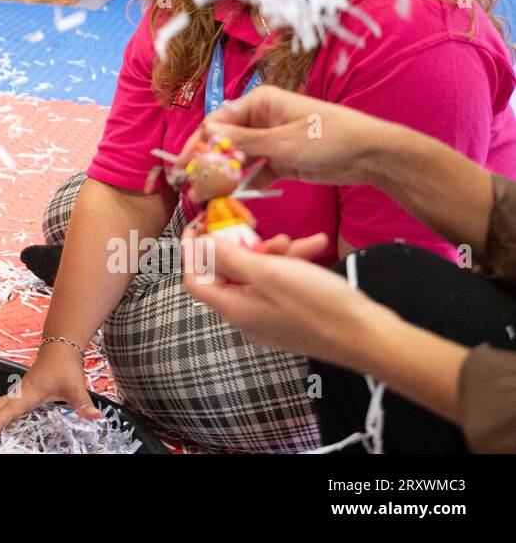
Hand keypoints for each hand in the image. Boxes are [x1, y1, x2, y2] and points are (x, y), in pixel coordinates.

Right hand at [0, 341, 99, 440]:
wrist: (59, 347)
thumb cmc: (65, 365)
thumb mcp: (75, 386)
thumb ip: (83, 403)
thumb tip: (94, 416)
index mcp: (30, 393)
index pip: (11, 410)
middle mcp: (20, 392)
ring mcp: (18, 391)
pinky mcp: (20, 392)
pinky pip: (0, 404)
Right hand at [173, 84, 387, 189]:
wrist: (370, 154)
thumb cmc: (327, 137)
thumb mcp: (282, 141)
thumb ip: (244, 141)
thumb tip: (208, 134)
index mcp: (259, 103)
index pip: (218, 122)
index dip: (198, 144)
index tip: (182, 166)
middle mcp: (261, 119)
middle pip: (225, 141)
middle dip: (206, 162)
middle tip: (186, 184)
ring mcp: (271, 141)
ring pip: (238, 158)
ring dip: (222, 175)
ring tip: (203, 196)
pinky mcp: (282, 160)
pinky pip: (256, 171)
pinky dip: (244, 182)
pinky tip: (229, 197)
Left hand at [181, 232, 380, 365]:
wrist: (368, 337)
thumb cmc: (315, 303)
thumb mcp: (267, 272)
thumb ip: (228, 256)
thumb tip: (197, 246)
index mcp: (233, 308)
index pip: (194, 280)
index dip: (193, 252)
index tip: (201, 224)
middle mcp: (246, 315)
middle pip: (230, 273)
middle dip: (247, 246)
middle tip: (268, 232)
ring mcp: (270, 318)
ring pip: (261, 275)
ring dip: (278, 253)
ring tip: (303, 240)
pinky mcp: (292, 316)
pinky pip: (282, 284)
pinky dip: (295, 264)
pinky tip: (317, 246)